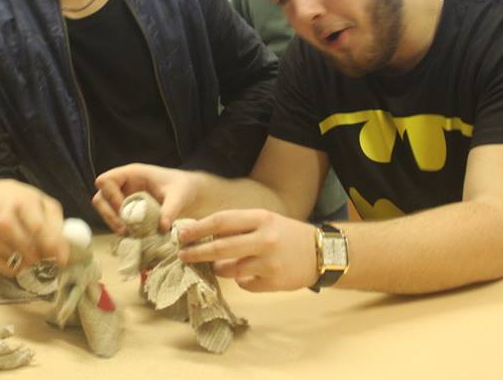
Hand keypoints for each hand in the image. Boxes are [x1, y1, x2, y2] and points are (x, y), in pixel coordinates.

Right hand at [0, 179, 68, 275]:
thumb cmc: (24, 202)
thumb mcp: (45, 204)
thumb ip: (57, 225)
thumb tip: (62, 254)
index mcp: (23, 204)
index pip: (38, 230)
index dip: (52, 247)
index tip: (62, 260)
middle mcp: (4, 220)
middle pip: (29, 250)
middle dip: (44, 259)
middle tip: (51, 259)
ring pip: (19, 262)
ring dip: (32, 263)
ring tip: (36, 254)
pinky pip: (8, 269)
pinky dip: (19, 267)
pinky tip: (21, 255)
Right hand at [93, 163, 198, 233]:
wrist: (189, 194)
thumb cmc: (183, 187)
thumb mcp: (179, 196)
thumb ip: (171, 209)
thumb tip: (162, 227)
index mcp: (132, 174)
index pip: (106, 180)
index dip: (110, 196)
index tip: (124, 209)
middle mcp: (124, 185)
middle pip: (101, 197)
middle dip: (109, 214)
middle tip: (124, 229)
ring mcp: (124, 197)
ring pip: (106, 210)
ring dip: (113, 223)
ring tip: (129, 234)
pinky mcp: (128, 210)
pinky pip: (116, 219)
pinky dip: (122, 228)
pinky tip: (134, 236)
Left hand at [177, 209, 318, 291]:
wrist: (321, 253)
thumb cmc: (286, 234)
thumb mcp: (265, 221)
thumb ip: (238, 227)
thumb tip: (203, 234)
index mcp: (261, 218)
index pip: (221, 221)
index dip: (198, 229)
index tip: (181, 234)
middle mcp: (265, 239)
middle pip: (220, 247)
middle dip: (197, 252)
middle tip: (182, 255)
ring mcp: (270, 262)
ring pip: (230, 269)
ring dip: (218, 268)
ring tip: (217, 266)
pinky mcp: (274, 282)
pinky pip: (245, 284)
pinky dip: (241, 280)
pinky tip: (248, 274)